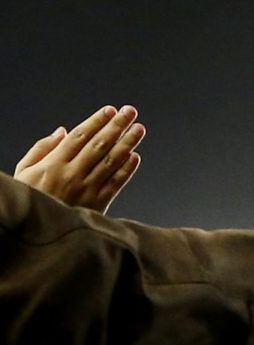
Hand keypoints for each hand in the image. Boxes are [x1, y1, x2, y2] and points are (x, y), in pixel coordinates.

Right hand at [14, 105, 144, 213]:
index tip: (111, 110)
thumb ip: (41, 149)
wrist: (38, 234)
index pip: (80, 136)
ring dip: (127, 143)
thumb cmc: (30, 198)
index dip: (97, 121)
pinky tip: (135, 157)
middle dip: (117, 126)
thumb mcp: (23, 172)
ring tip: (139, 129)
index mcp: (53, 164)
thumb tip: (63, 131)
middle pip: (99, 145)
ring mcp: (86, 190)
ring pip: (111, 162)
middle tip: (131, 112)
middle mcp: (72, 175)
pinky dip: (126, 169)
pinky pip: (115, 183)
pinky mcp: (97, 204)